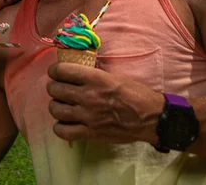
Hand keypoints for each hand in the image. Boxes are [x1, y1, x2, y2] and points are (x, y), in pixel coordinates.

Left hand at [46, 62, 162, 144]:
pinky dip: (59, 127)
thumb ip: (92, 76)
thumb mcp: (113, 77)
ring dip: (55, 106)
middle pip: (54, 90)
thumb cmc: (135, 94)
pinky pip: (62, 131)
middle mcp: (88, 96)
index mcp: (95, 79)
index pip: (62, 71)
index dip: (55, 71)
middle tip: (59, 89)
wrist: (151, 118)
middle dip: (54, 88)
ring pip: (55, 109)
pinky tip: (65, 123)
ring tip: (62, 106)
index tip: (56, 73)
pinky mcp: (90, 134)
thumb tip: (74, 73)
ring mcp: (88, 116)